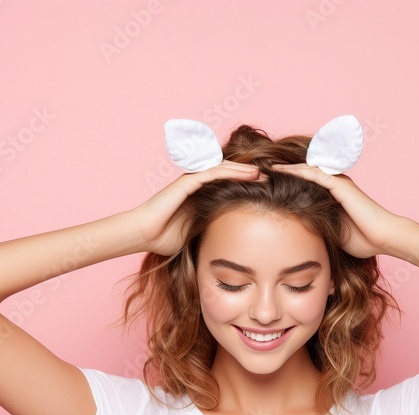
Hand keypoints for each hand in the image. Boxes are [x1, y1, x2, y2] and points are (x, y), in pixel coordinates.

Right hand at [133, 161, 265, 255]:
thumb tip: (236, 242)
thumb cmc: (166, 238)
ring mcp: (192, 180)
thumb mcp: (199, 232)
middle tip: (273, 177)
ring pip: (224, 169)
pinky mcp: (187, 182)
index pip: (228, 184)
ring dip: (245, 170)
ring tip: (265, 173)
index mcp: (200, 195)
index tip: (268, 190)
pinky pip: (213, 173)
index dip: (247, 184)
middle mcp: (197, 184)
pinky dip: (232, 171)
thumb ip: (214, 229)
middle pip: (229, 173)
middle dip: (250, 174)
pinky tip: (249, 173)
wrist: (144, 234)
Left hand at [270, 163, 407, 258]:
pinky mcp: (339, 184)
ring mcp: (337, 182)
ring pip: (304, 169)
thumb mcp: (331, 232)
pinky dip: (294, 171)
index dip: (284, 183)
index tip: (263, 185)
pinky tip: (277, 171)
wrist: (383, 237)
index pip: (304, 183)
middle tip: (257, 171)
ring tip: (261, 168)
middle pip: (301, 173)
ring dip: (283, 168)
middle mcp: (334, 183)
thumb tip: (296, 234)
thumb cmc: (362, 239)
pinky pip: (313, 173)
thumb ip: (316, 226)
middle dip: (280, 172)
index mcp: (332, 194)